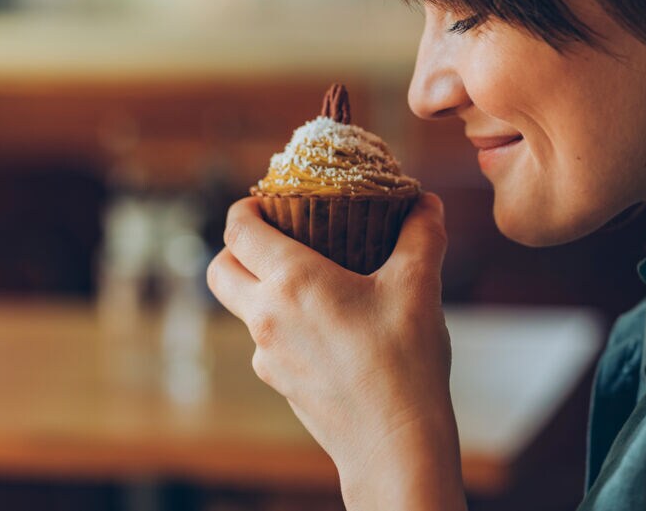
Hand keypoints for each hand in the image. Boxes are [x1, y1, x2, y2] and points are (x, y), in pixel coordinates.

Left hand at [207, 193, 465, 508]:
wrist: (395, 445)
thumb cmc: (404, 363)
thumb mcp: (418, 287)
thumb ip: (421, 236)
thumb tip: (425, 202)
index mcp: (292, 281)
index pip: (239, 229)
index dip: (246, 208)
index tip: (266, 201)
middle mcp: (266, 316)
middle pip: (220, 269)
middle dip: (236, 248)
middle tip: (274, 237)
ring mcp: (267, 355)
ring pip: (241, 308)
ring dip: (259, 288)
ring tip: (308, 281)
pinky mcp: (278, 383)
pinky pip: (266, 342)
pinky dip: (282, 324)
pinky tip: (325, 327)